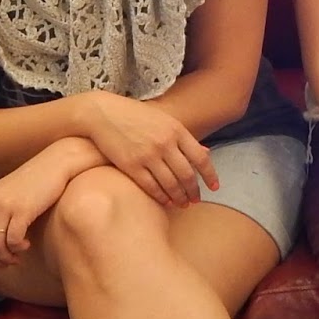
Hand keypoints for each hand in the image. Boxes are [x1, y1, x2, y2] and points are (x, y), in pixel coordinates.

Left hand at [0, 149, 71, 270]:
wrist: (55, 164)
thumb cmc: (31, 183)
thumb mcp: (4, 195)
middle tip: (5, 264)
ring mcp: (4, 206)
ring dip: (6, 257)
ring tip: (17, 257)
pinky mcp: (22, 210)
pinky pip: (13, 240)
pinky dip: (18, 248)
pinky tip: (27, 245)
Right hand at [84, 92, 216, 206]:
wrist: (103, 114)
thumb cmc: (136, 116)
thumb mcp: (165, 120)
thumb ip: (184, 138)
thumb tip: (206, 152)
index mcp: (177, 130)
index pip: (200, 157)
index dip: (210, 175)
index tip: (215, 187)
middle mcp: (165, 143)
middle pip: (186, 174)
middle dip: (193, 190)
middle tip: (195, 200)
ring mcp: (148, 155)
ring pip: (170, 184)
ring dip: (178, 197)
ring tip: (182, 204)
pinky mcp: (131, 165)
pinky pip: (150, 187)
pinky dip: (160, 197)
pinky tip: (165, 202)